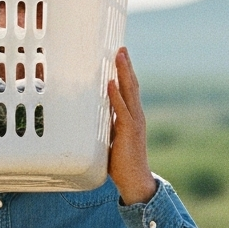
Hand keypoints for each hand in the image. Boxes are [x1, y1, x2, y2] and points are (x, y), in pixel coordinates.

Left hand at [106, 48, 157, 205]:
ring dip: (123, 72)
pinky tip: (110, 82)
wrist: (135, 180)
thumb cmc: (122, 163)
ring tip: (118, 56)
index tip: (121, 56)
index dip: (126, 72)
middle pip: (132, 85)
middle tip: (121, 47)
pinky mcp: (128, 131)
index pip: (130, 90)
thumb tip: (92, 120)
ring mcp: (134, 122)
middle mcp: (136, 116)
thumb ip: (105, 127)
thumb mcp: (111, 139)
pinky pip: (121, 109)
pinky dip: (115, 95)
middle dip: (126, 65)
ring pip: (129, 92)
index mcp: (133, 117)